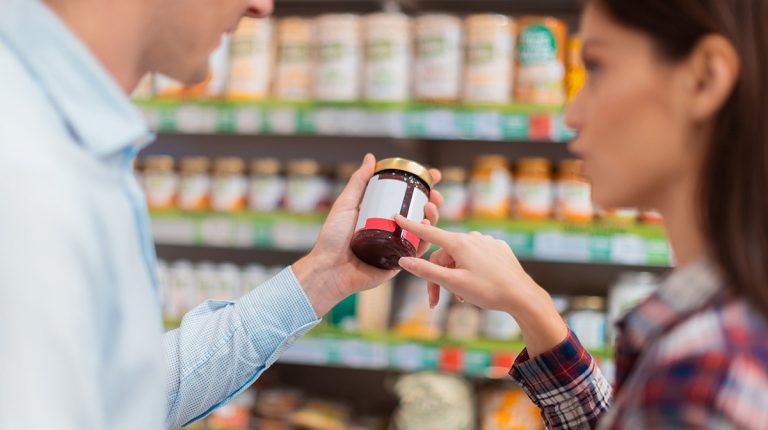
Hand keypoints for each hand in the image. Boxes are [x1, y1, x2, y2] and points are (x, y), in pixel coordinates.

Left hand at [293, 154, 442, 316]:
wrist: (329, 268)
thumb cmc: (332, 237)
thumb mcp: (346, 204)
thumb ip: (358, 182)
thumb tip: (371, 158)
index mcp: (380, 212)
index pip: (406, 195)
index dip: (423, 185)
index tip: (433, 175)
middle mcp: (391, 227)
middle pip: (419, 211)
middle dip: (433, 201)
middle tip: (436, 195)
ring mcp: (396, 244)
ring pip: (423, 230)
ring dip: (433, 217)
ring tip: (431, 208)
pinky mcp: (399, 261)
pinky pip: (418, 250)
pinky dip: (427, 239)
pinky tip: (427, 227)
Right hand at [394, 216, 567, 356]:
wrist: (522, 296)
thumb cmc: (487, 290)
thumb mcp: (453, 283)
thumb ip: (426, 271)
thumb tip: (403, 261)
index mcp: (459, 243)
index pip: (429, 233)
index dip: (410, 226)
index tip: (396, 216)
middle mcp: (473, 238)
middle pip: (444, 255)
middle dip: (437, 276)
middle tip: (435, 301)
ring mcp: (487, 242)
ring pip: (460, 258)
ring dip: (454, 276)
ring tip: (460, 297)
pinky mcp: (498, 249)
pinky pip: (476, 257)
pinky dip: (470, 270)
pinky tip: (476, 285)